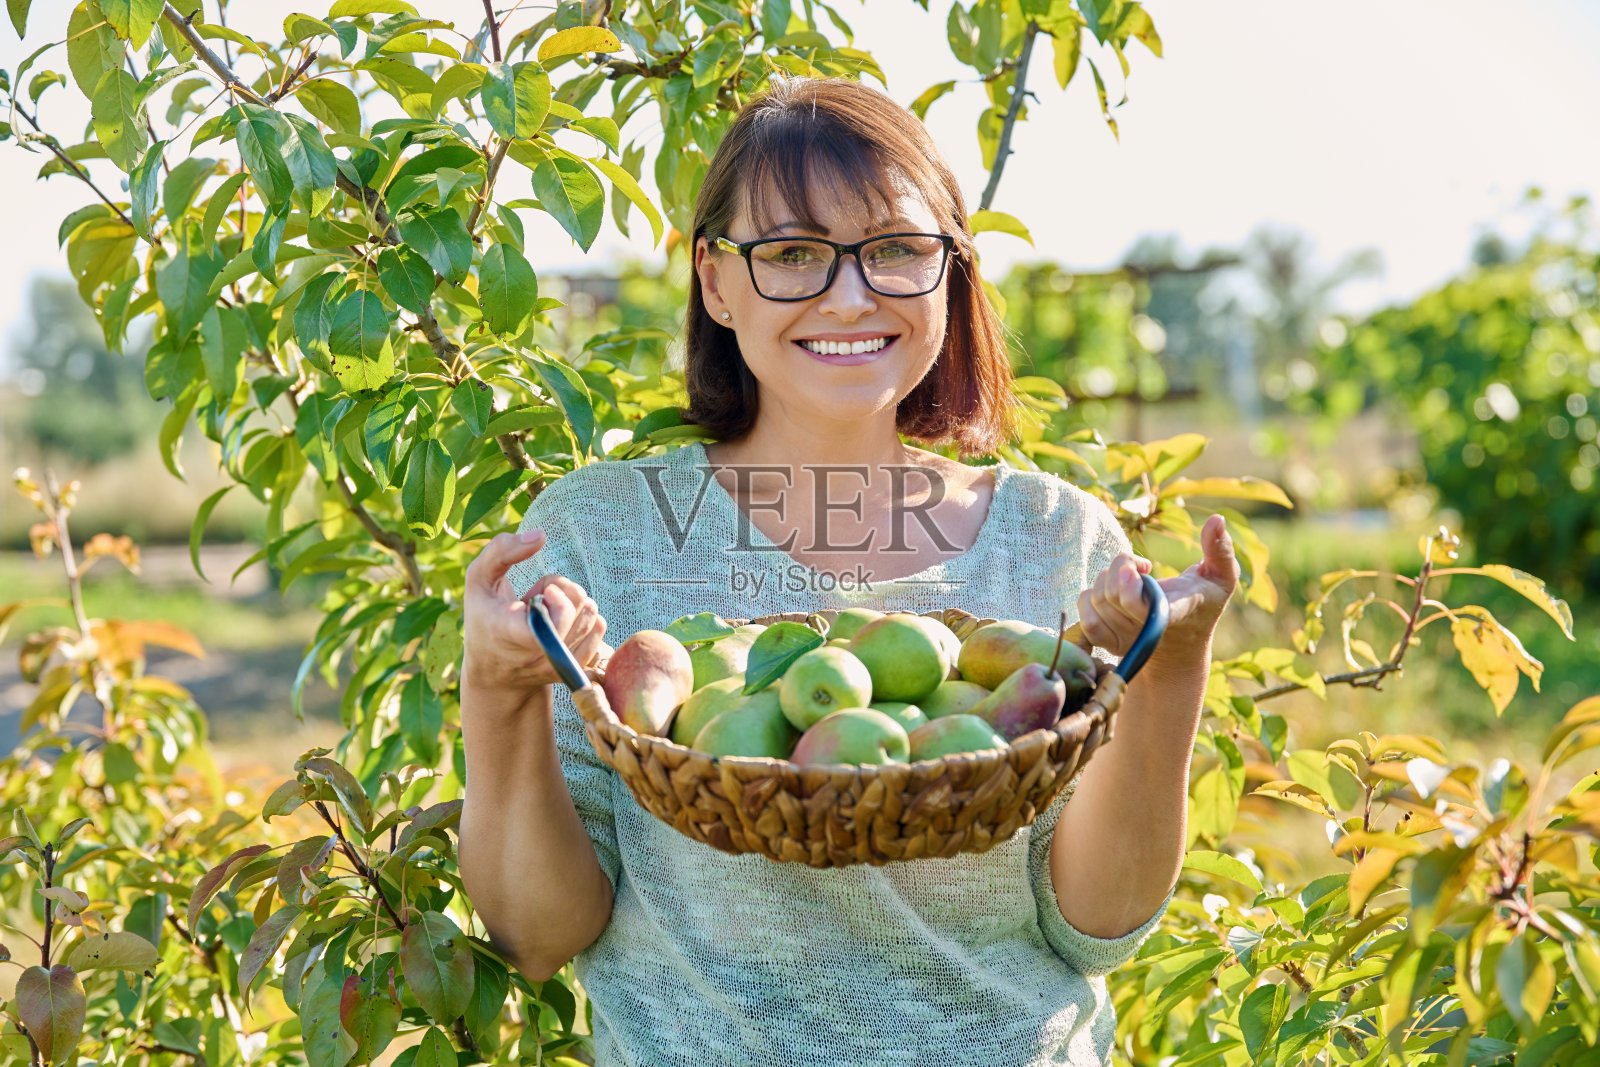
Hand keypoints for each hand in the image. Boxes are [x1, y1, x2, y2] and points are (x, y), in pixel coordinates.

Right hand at [463, 529, 608, 693]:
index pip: (553, 620)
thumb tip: (541, 535)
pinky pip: (599, 630)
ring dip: (574, 603)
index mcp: (511, 633)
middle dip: (564, 590)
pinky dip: (585, 617)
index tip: (540, 592)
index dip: (556, 598)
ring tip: (548, 610)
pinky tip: (562, 623)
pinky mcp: (574, 670)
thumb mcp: (478, 580)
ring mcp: (559, 666)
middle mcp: (538, 655)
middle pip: (580, 608)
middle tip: (539, 597)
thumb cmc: (485, 618)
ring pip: (593, 616)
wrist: (493, 675)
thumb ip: (501, 551)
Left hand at [1076, 514, 1239, 659]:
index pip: (1149, 612)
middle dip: (1121, 567)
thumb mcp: (1221, 577)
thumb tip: (1216, 518)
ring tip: (1128, 579)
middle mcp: (1148, 632)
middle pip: (1114, 596)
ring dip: (1106, 578)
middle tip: (1138, 566)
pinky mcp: (1107, 642)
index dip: (1133, 594)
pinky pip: (1085, 614)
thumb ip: (1220, 550)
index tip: (1138, 569)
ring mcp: (1126, 640)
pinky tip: (1111, 591)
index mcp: (1177, 614)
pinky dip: (1090, 596)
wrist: (1181, 645)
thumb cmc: (1202, 603)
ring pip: (1097, 599)